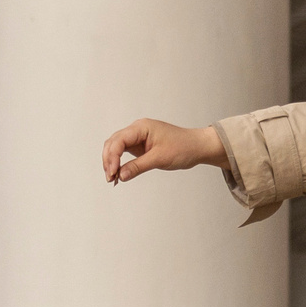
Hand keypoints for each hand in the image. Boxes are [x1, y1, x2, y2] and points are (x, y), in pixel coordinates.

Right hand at [102, 119, 226, 184]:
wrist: (196, 147)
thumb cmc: (183, 147)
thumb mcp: (160, 158)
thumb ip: (138, 166)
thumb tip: (121, 175)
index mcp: (141, 127)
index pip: (119, 140)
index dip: (112, 157)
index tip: (113, 173)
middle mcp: (137, 130)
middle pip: (113, 143)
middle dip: (109, 160)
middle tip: (110, 178)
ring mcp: (138, 137)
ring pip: (116, 147)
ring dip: (112, 162)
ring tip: (113, 178)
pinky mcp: (140, 145)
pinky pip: (124, 152)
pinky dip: (120, 163)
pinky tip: (119, 174)